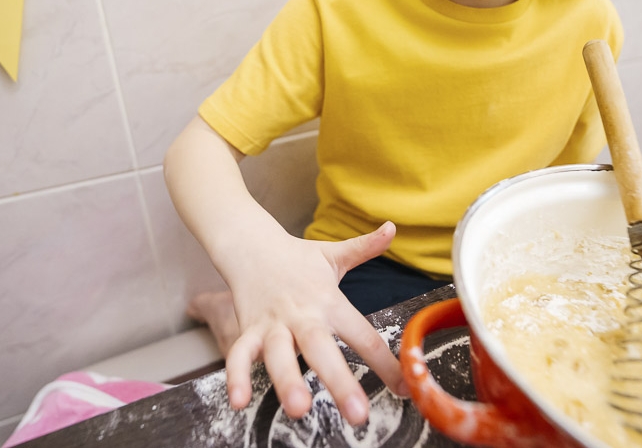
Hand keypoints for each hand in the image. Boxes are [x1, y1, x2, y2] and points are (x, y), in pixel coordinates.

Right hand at [223, 221, 408, 425]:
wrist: (251, 245)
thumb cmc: (297, 258)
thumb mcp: (334, 254)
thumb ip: (365, 247)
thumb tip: (392, 228)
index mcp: (329, 302)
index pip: (363, 335)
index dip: (385, 364)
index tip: (404, 389)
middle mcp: (303, 315)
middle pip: (322, 350)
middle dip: (339, 382)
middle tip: (357, 413)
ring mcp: (273, 325)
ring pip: (279, 355)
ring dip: (287, 380)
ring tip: (299, 408)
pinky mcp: (248, 330)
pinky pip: (239, 356)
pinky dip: (237, 377)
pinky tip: (239, 402)